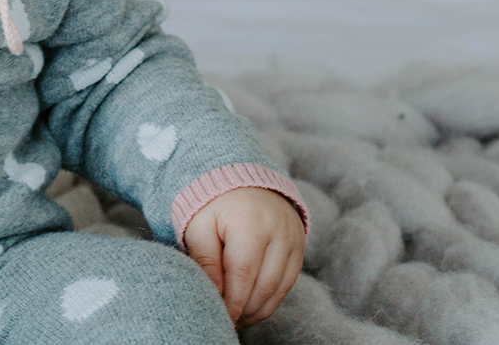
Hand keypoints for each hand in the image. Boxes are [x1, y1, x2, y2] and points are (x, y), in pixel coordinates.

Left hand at [183, 186, 304, 327]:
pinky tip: (252, 305)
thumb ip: (205, 260)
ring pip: (279, 289)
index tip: (220, 317)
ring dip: (258, 309)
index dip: (232, 303)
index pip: (243, 275)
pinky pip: (288, 282)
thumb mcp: (198, 225)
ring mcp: (294, 239)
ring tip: (237, 317)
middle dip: (244, 310)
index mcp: (250, 224)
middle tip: (226, 321)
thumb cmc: (213, 202)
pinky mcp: (300, 246)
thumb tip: (214, 295)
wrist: (242, 177)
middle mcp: (278, 232)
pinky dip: (271, 298)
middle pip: (264, 286)